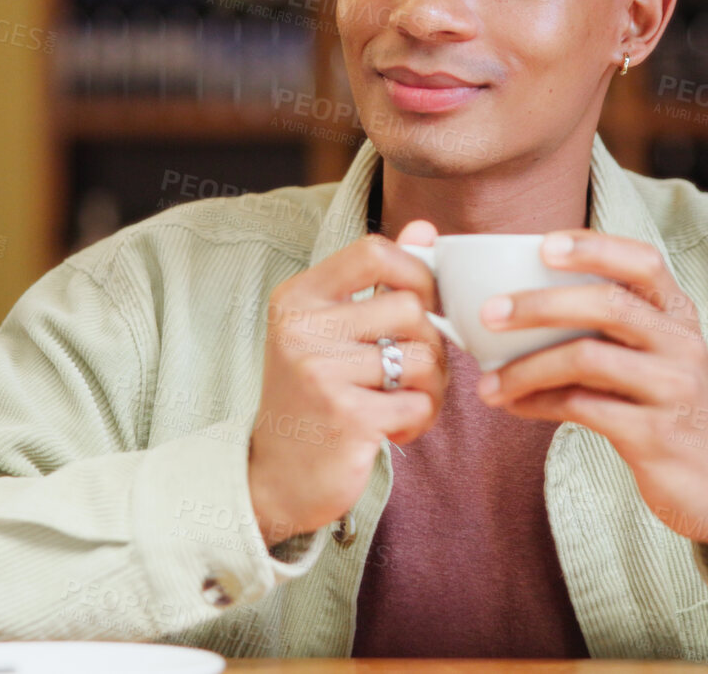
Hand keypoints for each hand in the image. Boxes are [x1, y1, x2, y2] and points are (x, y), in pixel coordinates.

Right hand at [246, 220, 449, 546]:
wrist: (276, 478)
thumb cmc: (313, 397)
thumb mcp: (331, 331)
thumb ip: (378, 279)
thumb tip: (425, 229)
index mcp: (297, 298)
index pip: (373, 251)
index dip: (417, 271)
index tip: (424, 303)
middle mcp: (302, 329)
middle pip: (410, 308)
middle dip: (431, 344)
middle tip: (413, 374)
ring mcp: (321, 373)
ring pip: (424, 357)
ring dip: (431, 387)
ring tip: (403, 403)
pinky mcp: (346, 417)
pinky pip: (419, 403)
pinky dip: (419, 421)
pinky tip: (393, 431)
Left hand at [474, 230, 707, 564]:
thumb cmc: (666, 407)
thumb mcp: (653, 357)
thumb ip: (610, 328)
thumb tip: (518, 306)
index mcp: (679, 315)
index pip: (643, 261)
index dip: (594, 247)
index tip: (542, 245)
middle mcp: (681, 344)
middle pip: (608, 304)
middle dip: (540, 304)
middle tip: (489, 313)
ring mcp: (672, 388)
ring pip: (587, 358)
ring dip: (527, 368)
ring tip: (488, 384)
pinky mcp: (655, 434)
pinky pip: (583, 408)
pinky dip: (539, 404)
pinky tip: (515, 406)